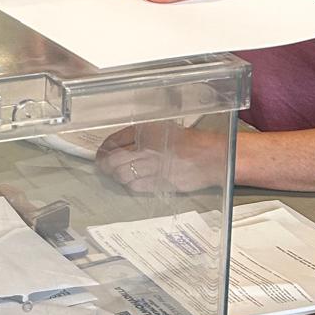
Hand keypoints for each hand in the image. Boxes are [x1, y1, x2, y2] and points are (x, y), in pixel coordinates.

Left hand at [95, 121, 224, 193]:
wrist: (212, 157)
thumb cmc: (190, 142)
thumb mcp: (162, 128)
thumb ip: (139, 134)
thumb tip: (118, 144)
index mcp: (145, 131)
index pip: (114, 141)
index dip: (104, 149)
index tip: (101, 153)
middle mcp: (147, 148)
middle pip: (113, 160)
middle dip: (106, 165)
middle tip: (105, 167)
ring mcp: (153, 167)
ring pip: (122, 175)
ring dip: (118, 176)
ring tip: (119, 175)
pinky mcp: (161, 183)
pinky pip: (136, 187)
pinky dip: (131, 185)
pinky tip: (134, 182)